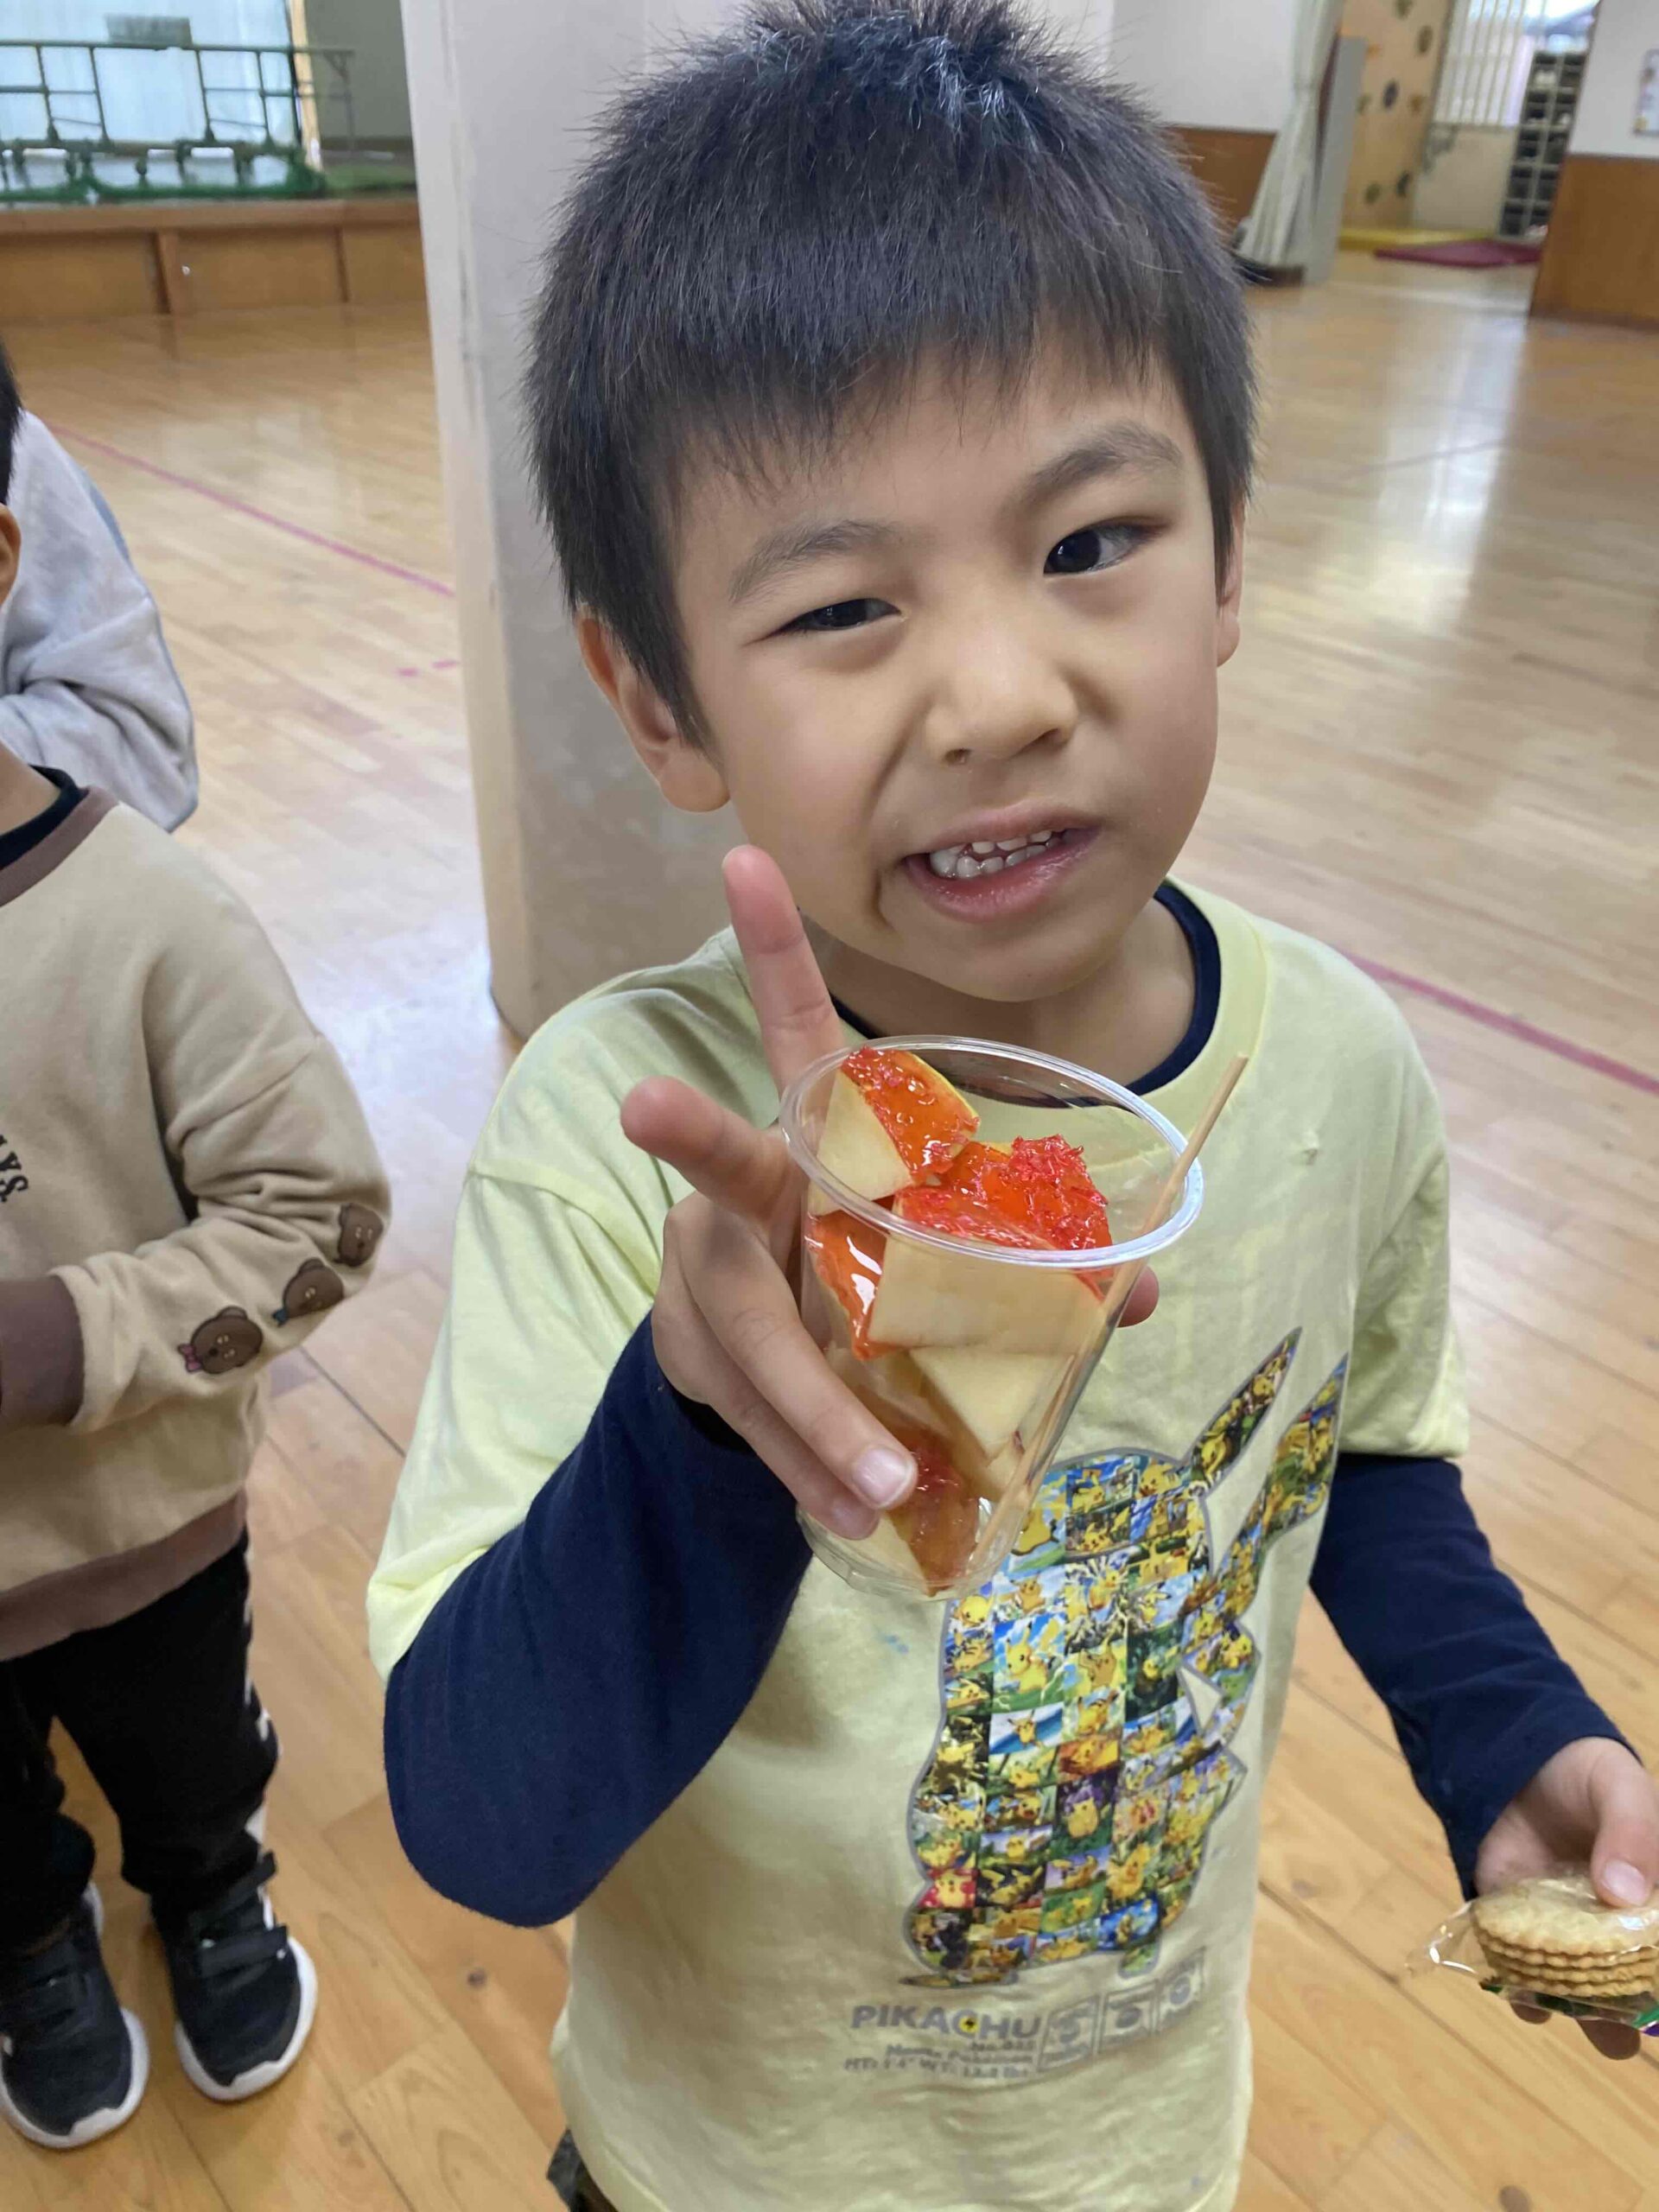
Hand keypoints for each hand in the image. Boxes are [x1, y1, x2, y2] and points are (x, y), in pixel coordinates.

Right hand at [622, 847, 1157, 1538]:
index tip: (742, 855)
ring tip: (881, 1486)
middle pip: (721, 1166)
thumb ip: (1033, 1268)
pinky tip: (852, 1511)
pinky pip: (749, 1410)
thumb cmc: (866, 1285)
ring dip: (812, 1410)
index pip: (797, 1033)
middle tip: (641, 1102)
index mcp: (821, 1146)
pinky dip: (806, 1461)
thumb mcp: (947, 1266)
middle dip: (689, 1130)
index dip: (771, 949)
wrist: (762, 1375)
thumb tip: (1145, 1292)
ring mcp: (708, 1274)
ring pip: (747, 1329)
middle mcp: (749, 1195)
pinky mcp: (692, 1353)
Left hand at [1474, 1736, 1658, 2060]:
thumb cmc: (1588, 1778)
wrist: (1519, 1766)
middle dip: (1634, 2017)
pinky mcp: (1524, 1939)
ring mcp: (1575, 1944)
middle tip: (1619, 2022)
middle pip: (1643, 1998)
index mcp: (1657, 1910)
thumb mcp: (1618, 1789)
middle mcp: (1627, 1939)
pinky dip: (1526, 1996)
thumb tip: (1623, 1894)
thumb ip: (1631, 1833)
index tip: (1654, 1991)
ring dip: (1585, 2016)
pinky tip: (1523, 1990)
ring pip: (1591, 2004)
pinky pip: (1529, 1985)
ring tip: (1571, 2002)